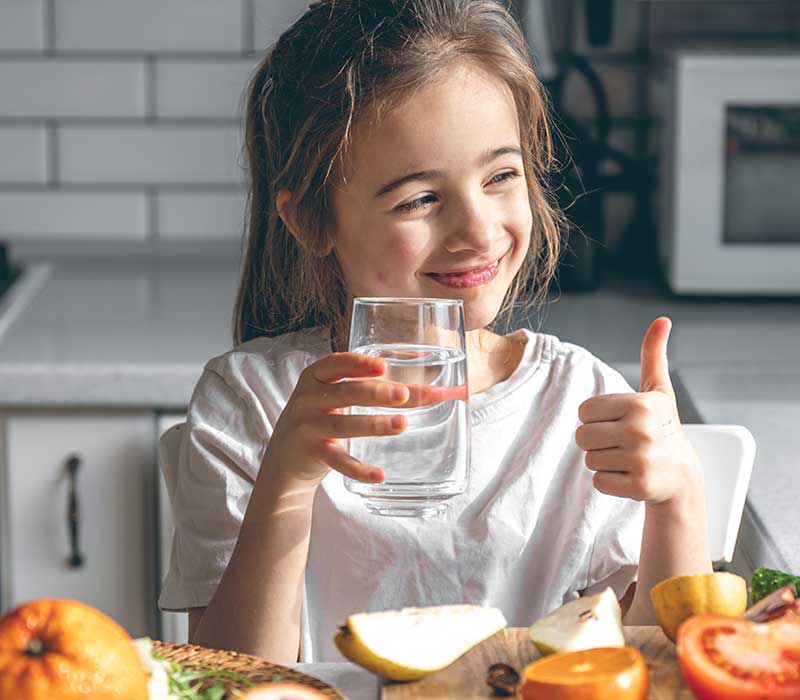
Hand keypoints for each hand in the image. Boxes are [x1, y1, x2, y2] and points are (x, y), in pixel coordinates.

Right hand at [262, 352, 409, 486]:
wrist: (286, 457)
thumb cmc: (322, 418)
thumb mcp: (339, 399)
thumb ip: (378, 390)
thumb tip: (437, 392)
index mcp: (315, 377)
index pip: (336, 363)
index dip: (359, 363)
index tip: (384, 366)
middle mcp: (308, 399)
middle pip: (345, 392)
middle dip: (375, 393)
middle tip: (403, 395)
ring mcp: (308, 427)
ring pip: (343, 425)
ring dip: (374, 425)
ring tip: (402, 425)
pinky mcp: (312, 454)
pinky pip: (338, 462)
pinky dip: (359, 470)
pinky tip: (380, 474)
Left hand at [575, 317, 701, 504]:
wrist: (682, 476)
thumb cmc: (662, 428)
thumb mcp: (658, 391)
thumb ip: (653, 355)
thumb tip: (662, 320)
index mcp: (640, 404)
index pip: (583, 412)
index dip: (596, 419)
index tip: (619, 422)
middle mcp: (641, 430)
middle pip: (581, 436)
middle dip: (596, 442)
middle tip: (621, 443)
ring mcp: (641, 460)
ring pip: (589, 460)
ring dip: (603, 462)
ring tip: (627, 459)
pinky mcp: (639, 486)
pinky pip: (598, 482)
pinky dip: (609, 482)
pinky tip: (630, 476)